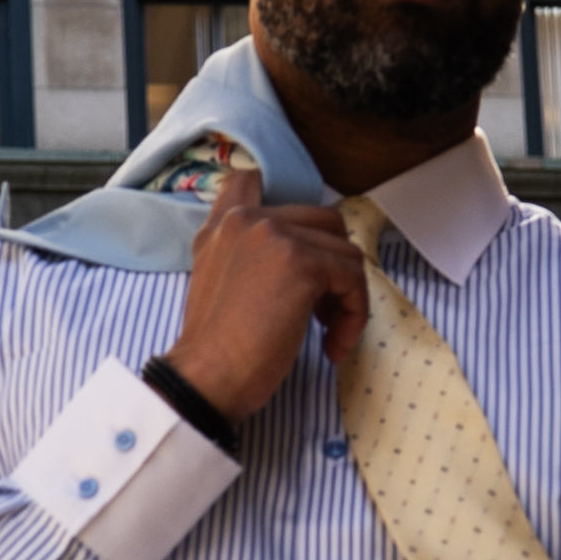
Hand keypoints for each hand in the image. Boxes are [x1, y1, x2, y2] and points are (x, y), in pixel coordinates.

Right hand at [168, 167, 369, 422]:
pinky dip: (354, 314)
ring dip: (346, 297)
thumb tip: (291, 251)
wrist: (207, 378)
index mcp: (223, 224)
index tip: (302, 252)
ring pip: (344, 252)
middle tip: (320, 313)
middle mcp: (247, 220)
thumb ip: (240, 250)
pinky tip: (331, 345)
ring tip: (327, 333)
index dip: (289, 211)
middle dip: (332, 266)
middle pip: (323, 222)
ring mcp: (275, 237)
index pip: (254, 181)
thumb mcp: (212, 281)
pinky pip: (353, 278)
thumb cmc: (216, 348)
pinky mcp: (301, 264)